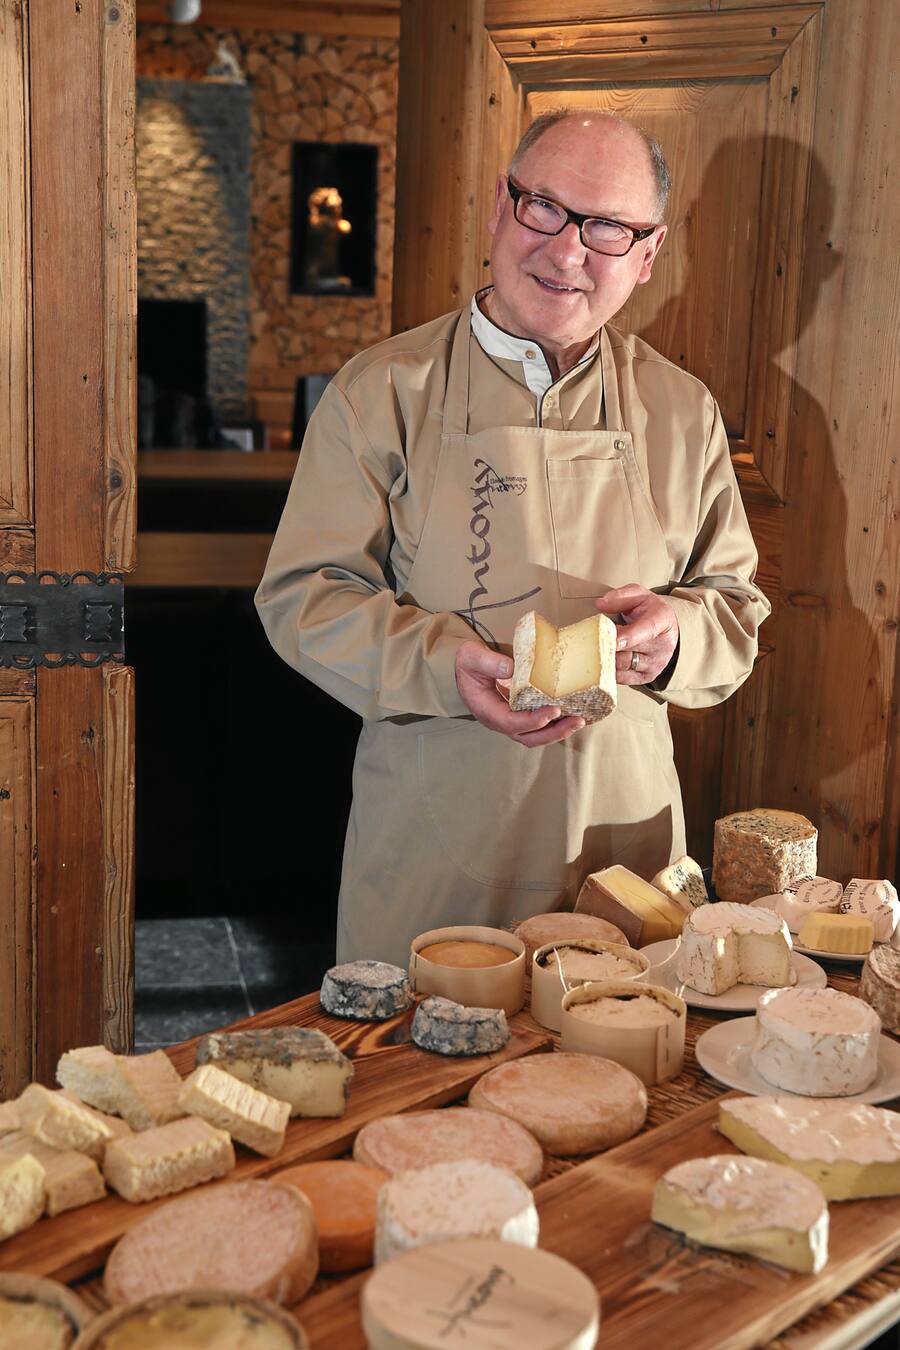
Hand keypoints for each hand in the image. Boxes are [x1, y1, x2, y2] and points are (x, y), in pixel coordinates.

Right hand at [454, 640, 585, 746]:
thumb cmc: (469, 664)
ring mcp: (511, 720)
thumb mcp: (472, 657)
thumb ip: (489, 662)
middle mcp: (500, 720)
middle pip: (529, 737)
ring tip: (580, 720)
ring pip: (537, 735)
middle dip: (554, 732)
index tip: (554, 710)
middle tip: (576, 720)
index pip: (511, 722)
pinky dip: (557, 723)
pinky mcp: (520, 716)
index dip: (533, 720)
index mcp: (487, 710)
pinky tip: (574, 715)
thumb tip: (511, 668)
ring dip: (559, 731)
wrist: (465, 669)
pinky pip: (540, 726)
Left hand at [594, 585, 678, 685]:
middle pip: (629, 651)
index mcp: (661, 620)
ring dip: (607, 657)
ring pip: (623, 666)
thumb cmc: (649, 610)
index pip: (646, 630)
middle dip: (608, 645)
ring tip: (602, 646)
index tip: (613, 640)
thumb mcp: (638, 595)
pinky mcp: (648, 676)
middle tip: (596, 638)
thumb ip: (620, 597)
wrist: (665, 628)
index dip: (628, 637)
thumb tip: (601, 604)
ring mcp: (656, 663)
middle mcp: (662, 645)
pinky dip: (610, 670)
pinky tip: (607, 659)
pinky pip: (623, 678)